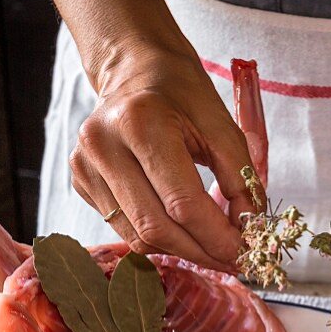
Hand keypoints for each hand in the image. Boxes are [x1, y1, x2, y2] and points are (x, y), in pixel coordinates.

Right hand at [69, 47, 258, 270]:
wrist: (135, 71)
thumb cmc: (182, 94)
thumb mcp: (223, 126)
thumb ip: (241, 178)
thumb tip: (250, 231)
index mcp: (141, 122)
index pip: (182, 202)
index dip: (216, 237)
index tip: (245, 252)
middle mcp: (103, 145)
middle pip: (156, 227)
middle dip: (201, 252)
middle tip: (233, 260)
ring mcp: (84, 166)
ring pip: (138, 237)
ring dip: (182, 251)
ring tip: (212, 249)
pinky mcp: (80, 182)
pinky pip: (125, 228)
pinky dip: (160, 238)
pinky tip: (183, 231)